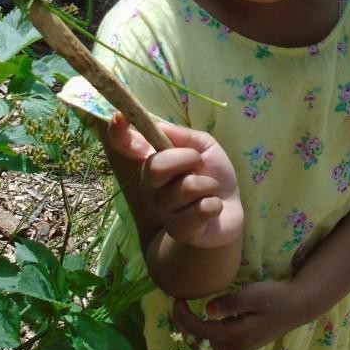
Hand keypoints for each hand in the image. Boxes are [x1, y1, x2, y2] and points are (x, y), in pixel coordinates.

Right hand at [106, 114, 242, 248]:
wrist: (231, 210)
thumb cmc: (213, 175)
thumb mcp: (205, 147)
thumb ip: (184, 136)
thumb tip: (159, 126)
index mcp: (154, 161)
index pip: (128, 147)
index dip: (119, 133)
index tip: (119, 118)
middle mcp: (151, 186)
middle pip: (155, 167)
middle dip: (185, 159)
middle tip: (199, 163)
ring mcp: (162, 211)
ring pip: (186, 187)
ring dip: (208, 184)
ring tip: (210, 190)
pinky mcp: (179, 230)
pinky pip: (200, 210)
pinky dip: (214, 205)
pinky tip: (212, 209)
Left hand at [172, 279, 299, 349]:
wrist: (298, 306)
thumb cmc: (276, 298)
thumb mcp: (252, 296)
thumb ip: (229, 304)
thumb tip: (207, 310)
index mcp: (235, 337)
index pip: (200, 331)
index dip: (184, 317)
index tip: (177, 299)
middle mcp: (234, 348)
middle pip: (200, 342)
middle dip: (183, 325)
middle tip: (177, 304)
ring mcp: (239, 348)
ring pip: (207, 345)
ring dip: (192, 331)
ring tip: (185, 312)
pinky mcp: (243, 344)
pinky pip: (216, 343)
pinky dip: (203, 333)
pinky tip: (202, 319)